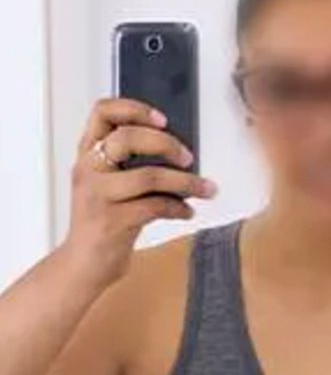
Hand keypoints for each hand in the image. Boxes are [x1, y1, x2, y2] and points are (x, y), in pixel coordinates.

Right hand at [64, 97, 217, 286]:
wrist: (83, 265)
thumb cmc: (102, 224)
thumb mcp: (106, 187)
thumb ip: (128, 165)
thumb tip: (175, 152)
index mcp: (86, 156)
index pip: (102, 113)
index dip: (134, 109)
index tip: (162, 119)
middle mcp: (89, 171)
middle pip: (127, 138)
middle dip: (166, 143)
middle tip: (188, 157)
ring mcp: (99, 196)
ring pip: (148, 175)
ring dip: (185, 182)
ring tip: (204, 189)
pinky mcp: (113, 222)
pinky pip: (155, 207)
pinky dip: (178, 208)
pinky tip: (187, 212)